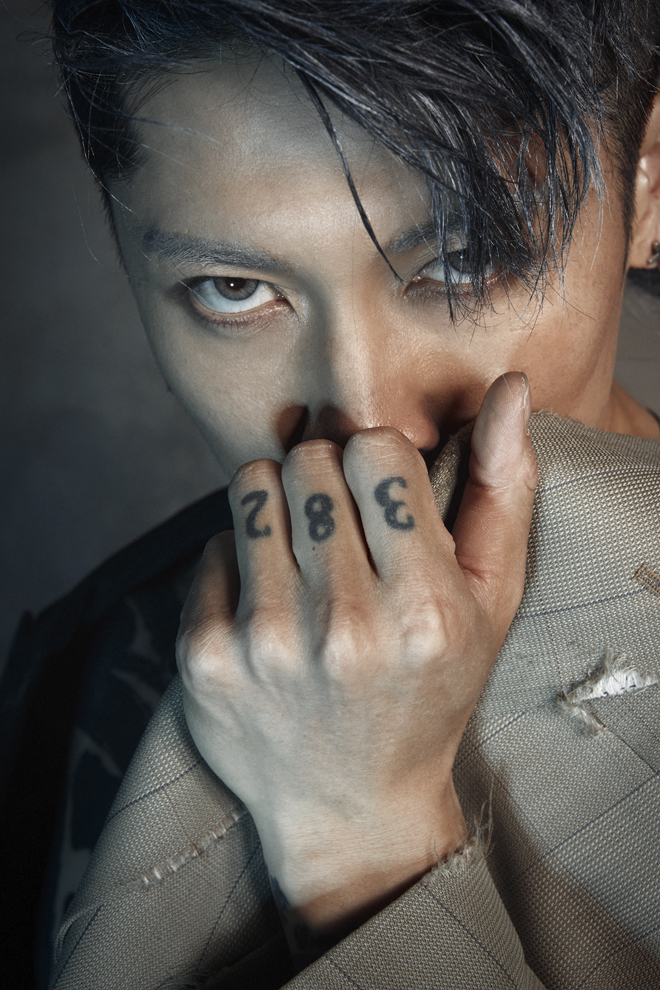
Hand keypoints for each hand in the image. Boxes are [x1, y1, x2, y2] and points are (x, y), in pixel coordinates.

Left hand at [177, 372, 535, 944]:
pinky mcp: (204, 658)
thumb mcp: (487, 603)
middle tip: (343, 531)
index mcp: (424, 610)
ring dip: (280, 504)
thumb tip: (509, 390)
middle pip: (308, 458)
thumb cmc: (429, 691)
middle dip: (327, 477)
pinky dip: (240, 560)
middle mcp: (343, 628)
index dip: (380, 463)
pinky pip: (212, 543)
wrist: (350, 805)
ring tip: (305, 556)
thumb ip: (501, 491)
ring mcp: (265, 645)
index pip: (376, 449)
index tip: (384, 500)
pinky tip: (270, 607)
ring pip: (251, 484)